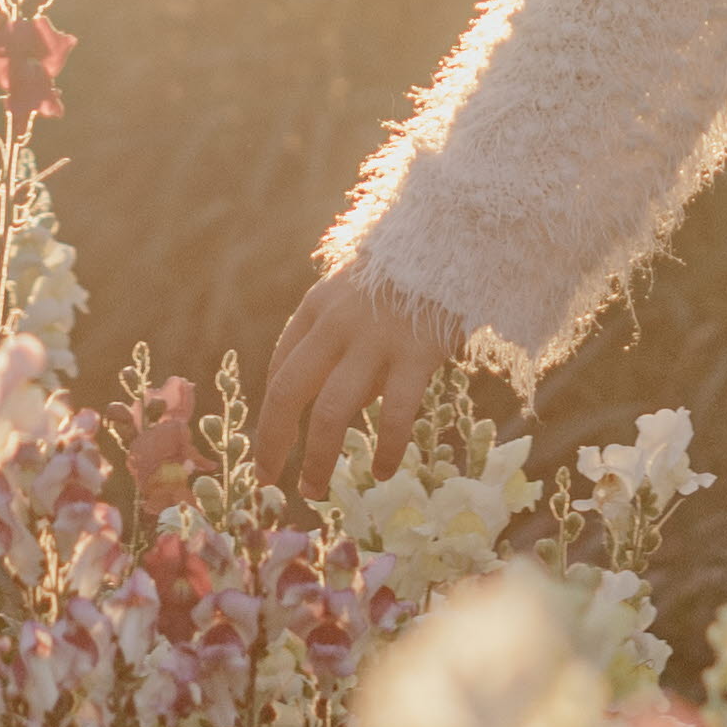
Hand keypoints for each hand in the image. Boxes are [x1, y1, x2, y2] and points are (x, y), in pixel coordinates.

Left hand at [255, 258, 458, 492]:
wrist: (458, 236)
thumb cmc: (411, 271)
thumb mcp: (360, 293)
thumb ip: (345, 341)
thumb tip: (346, 401)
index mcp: (317, 308)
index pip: (281, 367)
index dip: (271, 412)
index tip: (270, 444)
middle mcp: (336, 324)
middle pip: (289, 392)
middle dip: (273, 442)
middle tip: (268, 478)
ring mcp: (375, 339)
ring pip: (331, 412)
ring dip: (317, 458)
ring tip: (315, 489)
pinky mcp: (417, 353)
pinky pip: (395, 414)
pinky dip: (387, 449)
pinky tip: (384, 470)